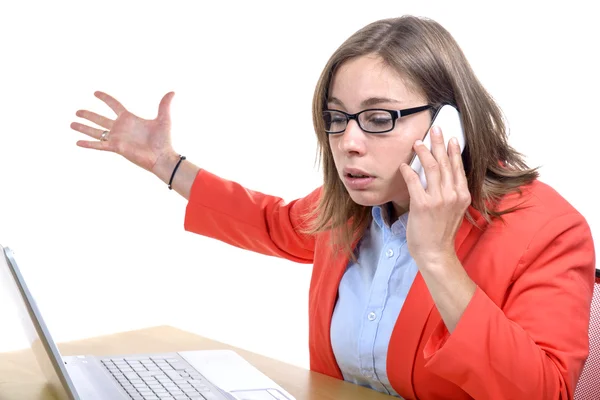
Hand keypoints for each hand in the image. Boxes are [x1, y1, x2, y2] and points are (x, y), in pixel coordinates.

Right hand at [70, 91, 177, 173]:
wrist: (162, 156)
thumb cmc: (164, 140)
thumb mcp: (163, 119)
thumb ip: (164, 105)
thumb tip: (172, 92)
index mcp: (129, 119)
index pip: (114, 105)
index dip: (105, 99)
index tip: (95, 92)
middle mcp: (121, 128)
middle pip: (100, 119)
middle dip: (88, 115)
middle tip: (77, 111)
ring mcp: (117, 138)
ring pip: (96, 131)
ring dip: (83, 128)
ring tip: (71, 124)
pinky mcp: (116, 147)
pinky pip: (99, 145)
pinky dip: (88, 144)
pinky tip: (77, 142)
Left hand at [400, 126, 470, 265]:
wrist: (435, 252)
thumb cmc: (440, 232)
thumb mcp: (453, 210)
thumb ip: (450, 193)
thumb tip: (442, 176)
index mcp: (462, 195)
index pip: (458, 167)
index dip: (454, 151)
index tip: (451, 137)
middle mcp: (453, 195)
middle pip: (445, 162)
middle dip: (439, 143)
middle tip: (434, 129)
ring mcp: (438, 199)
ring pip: (431, 168)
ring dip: (423, 152)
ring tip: (417, 143)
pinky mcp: (423, 205)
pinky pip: (414, 181)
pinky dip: (408, 171)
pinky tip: (404, 165)